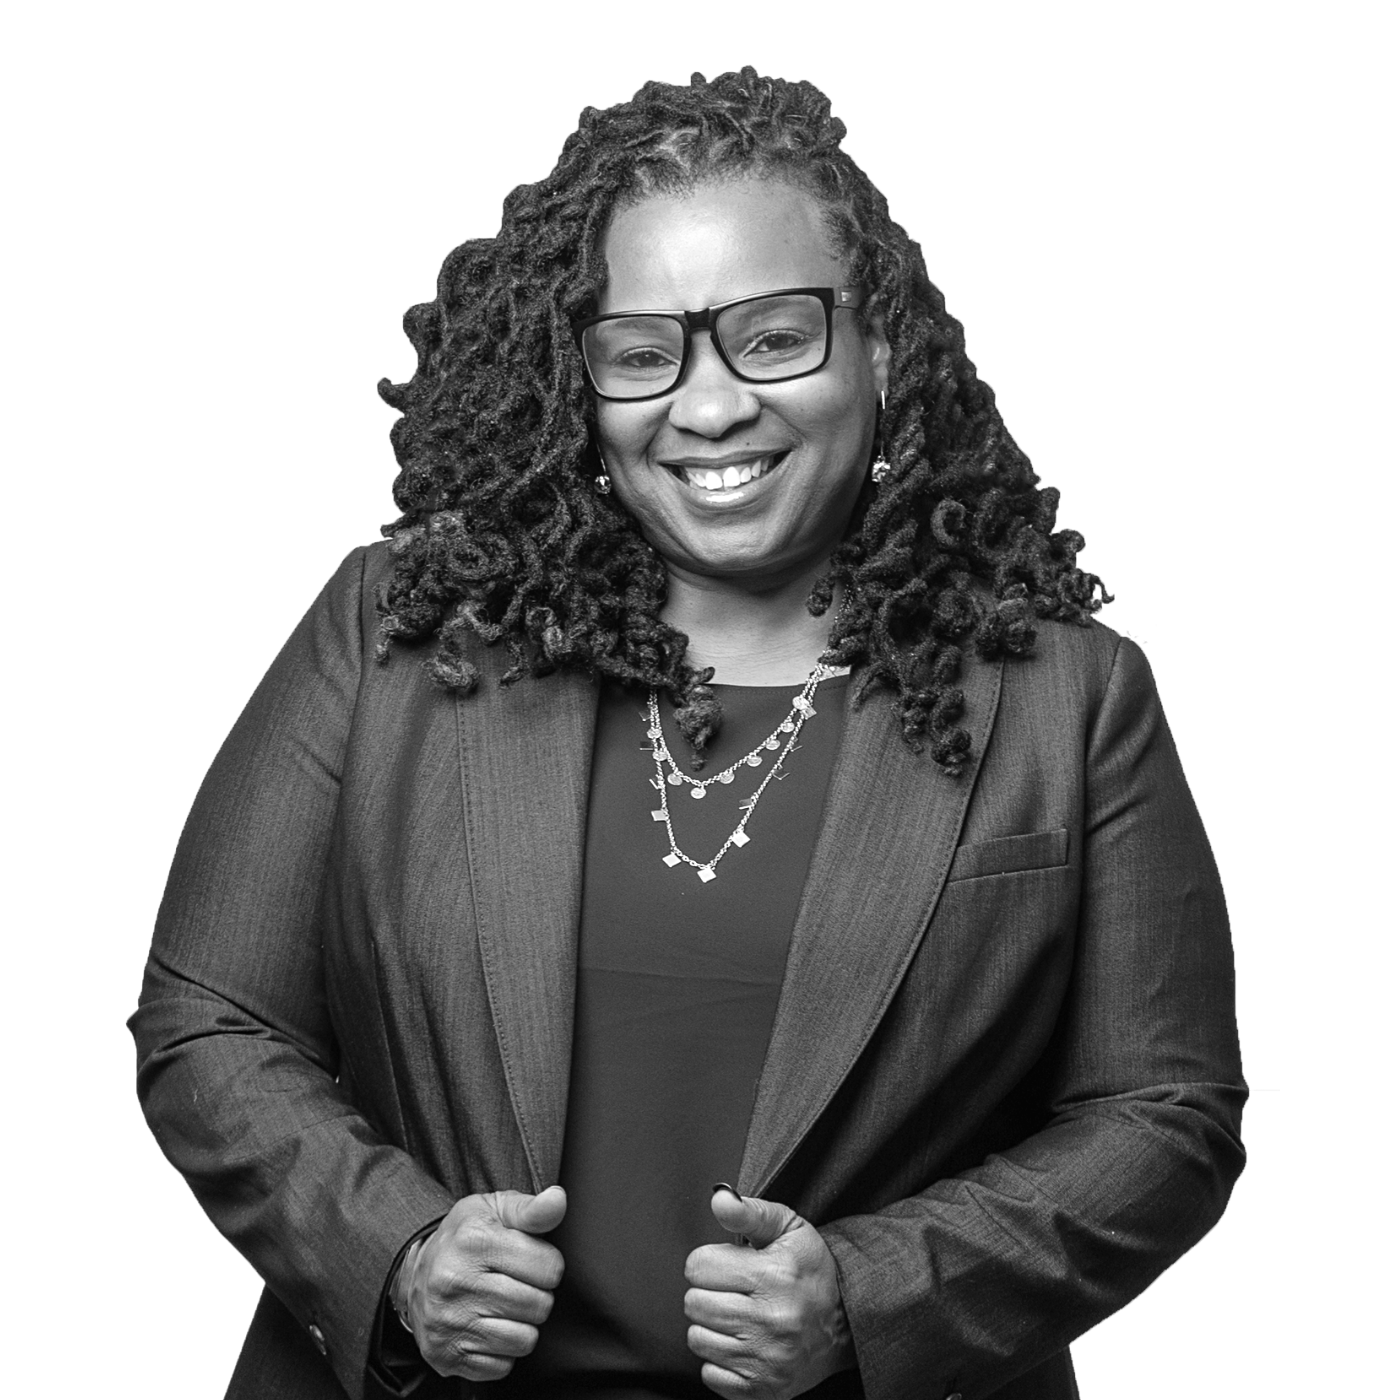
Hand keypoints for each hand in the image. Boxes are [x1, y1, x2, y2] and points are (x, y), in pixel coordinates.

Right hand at [396, 1184, 565, 1381]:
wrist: (413, 1273)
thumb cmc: (465, 1238)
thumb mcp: (494, 1210)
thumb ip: (531, 1208)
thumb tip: (558, 1199)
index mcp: (474, 1240)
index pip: (550, 1267)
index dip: (547, 1264)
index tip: (530, 1260)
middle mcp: (456, 1282)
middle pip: (539, 1305)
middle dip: (537, 1295)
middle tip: (516, 1283)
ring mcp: (449, 1323)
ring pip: (524, 1340)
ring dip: (523, 1324)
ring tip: (504, 1305)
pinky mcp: (445, 1356)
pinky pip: (502, 1367)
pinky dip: (502, 1351)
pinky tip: (488, 1326)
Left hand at [684, 1187, 853, 1398]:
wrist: (846, 1323)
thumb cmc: (811, 1270)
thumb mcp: (788, 1227)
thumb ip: (749, 1211)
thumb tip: (719, 1198)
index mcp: (774, 1276)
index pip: (698, 1266)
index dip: (710, 1261)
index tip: (729, 1264)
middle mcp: (771, 1320)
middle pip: (694, 1303)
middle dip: (709, 1292)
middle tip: (735, 1291)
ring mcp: (766, 1359)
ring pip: (698, 1339)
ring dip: (713, 1326)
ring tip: (739, 1316)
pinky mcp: (762, 1389)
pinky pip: (711, 1375)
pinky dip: (721, 1361)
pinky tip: (744, 1344)